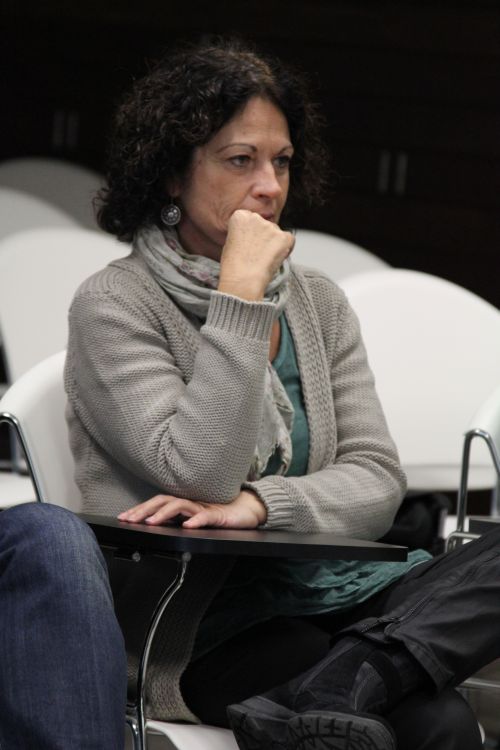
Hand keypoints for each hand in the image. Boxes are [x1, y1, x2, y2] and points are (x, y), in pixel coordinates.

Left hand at [117, 489, 266, 528]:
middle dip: (145, 510)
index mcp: (184, 504)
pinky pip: (206, 517)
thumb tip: (156, 526)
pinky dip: (196, 521)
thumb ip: (177, 521)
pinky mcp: (219, 515)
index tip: (124, 517)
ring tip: (151, 522)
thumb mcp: (194, 519)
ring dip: (164, 513)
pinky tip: (187, 527)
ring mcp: (204, 508)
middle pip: (164, 501)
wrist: (248, 509)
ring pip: (181, 506)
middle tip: (129, 519)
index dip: (141, 509)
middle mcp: (192, 502)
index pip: (158, 503)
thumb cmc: (221, 515)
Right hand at [218, 210, 293, 301]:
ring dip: (273, 244)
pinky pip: (289, 240)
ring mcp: (271, 227)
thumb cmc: (233, 266)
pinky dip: (286, 249)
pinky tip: (275, 258)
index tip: (249, 243)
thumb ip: (243, 233)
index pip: (250, 219)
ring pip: (276, 233)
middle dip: (263, 236)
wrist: (243, 279)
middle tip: (257, 253)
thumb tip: (253, 236)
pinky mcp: (284, 237)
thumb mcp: (230, 243)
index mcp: (240, 216)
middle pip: (264, 224)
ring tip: (263, 259)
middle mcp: (256, 217)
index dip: (251, 234)